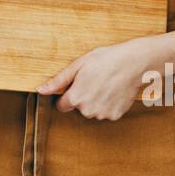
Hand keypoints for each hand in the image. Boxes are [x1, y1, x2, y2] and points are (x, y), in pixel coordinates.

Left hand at [35, 38, 159, 120]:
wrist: (133, 63)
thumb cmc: (105, 60)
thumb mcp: (78, 66)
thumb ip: (58, 81)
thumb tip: (41, 90)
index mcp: (76, 98)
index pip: (61, 106)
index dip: (66, 96)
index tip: (74, 86)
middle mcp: (88, 110)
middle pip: (78, 108)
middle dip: (82, 97)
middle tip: (93, 81)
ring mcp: (103, 114)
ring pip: (92, 111)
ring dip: (95, 101)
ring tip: (104, 84)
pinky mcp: (115, 115)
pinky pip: (106, 112)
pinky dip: (108, 104)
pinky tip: (113, 91)